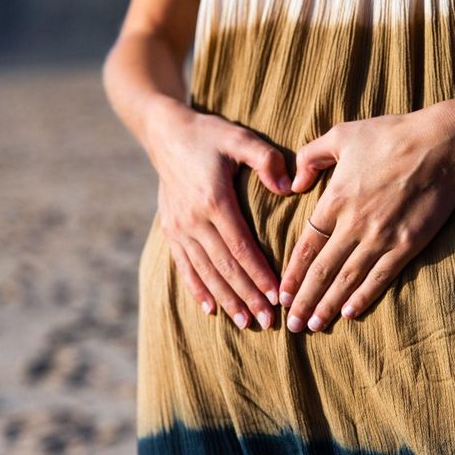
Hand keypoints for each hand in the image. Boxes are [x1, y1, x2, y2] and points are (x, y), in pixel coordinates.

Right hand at [145, 97, 292, 329]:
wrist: (165, 132)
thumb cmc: (209, 134)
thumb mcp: (240, 138)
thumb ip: (266, 158)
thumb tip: (288, 187)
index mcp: (213, 201)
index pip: (240, 248)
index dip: (259, 274)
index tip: (277, 296)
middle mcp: (193, 220)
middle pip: (224, 267)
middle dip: (247, 296)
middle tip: (268, 321)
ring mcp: (178, 228)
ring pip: (205, 272)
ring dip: (226, 299)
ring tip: (244, 322)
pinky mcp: (170, 230)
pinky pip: (184, 266)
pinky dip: (197, 289)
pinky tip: (211, 309)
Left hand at [279, 105, 454, 331]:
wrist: (440, 146)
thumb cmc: (390, 135)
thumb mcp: (341, 134)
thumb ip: (310, 157)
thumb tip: (294, 183)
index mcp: (335, 200)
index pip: (306, 246)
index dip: (292, 274)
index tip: (282, 294)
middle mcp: (353, 224)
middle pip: (322, 270)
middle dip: (304, 300)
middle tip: (292, 324)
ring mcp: (381, 237)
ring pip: (348, 279)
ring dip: (328, 305)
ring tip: (315, 326)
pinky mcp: (407, 245)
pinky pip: (380, 277)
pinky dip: (363, 297)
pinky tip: (350, 313)